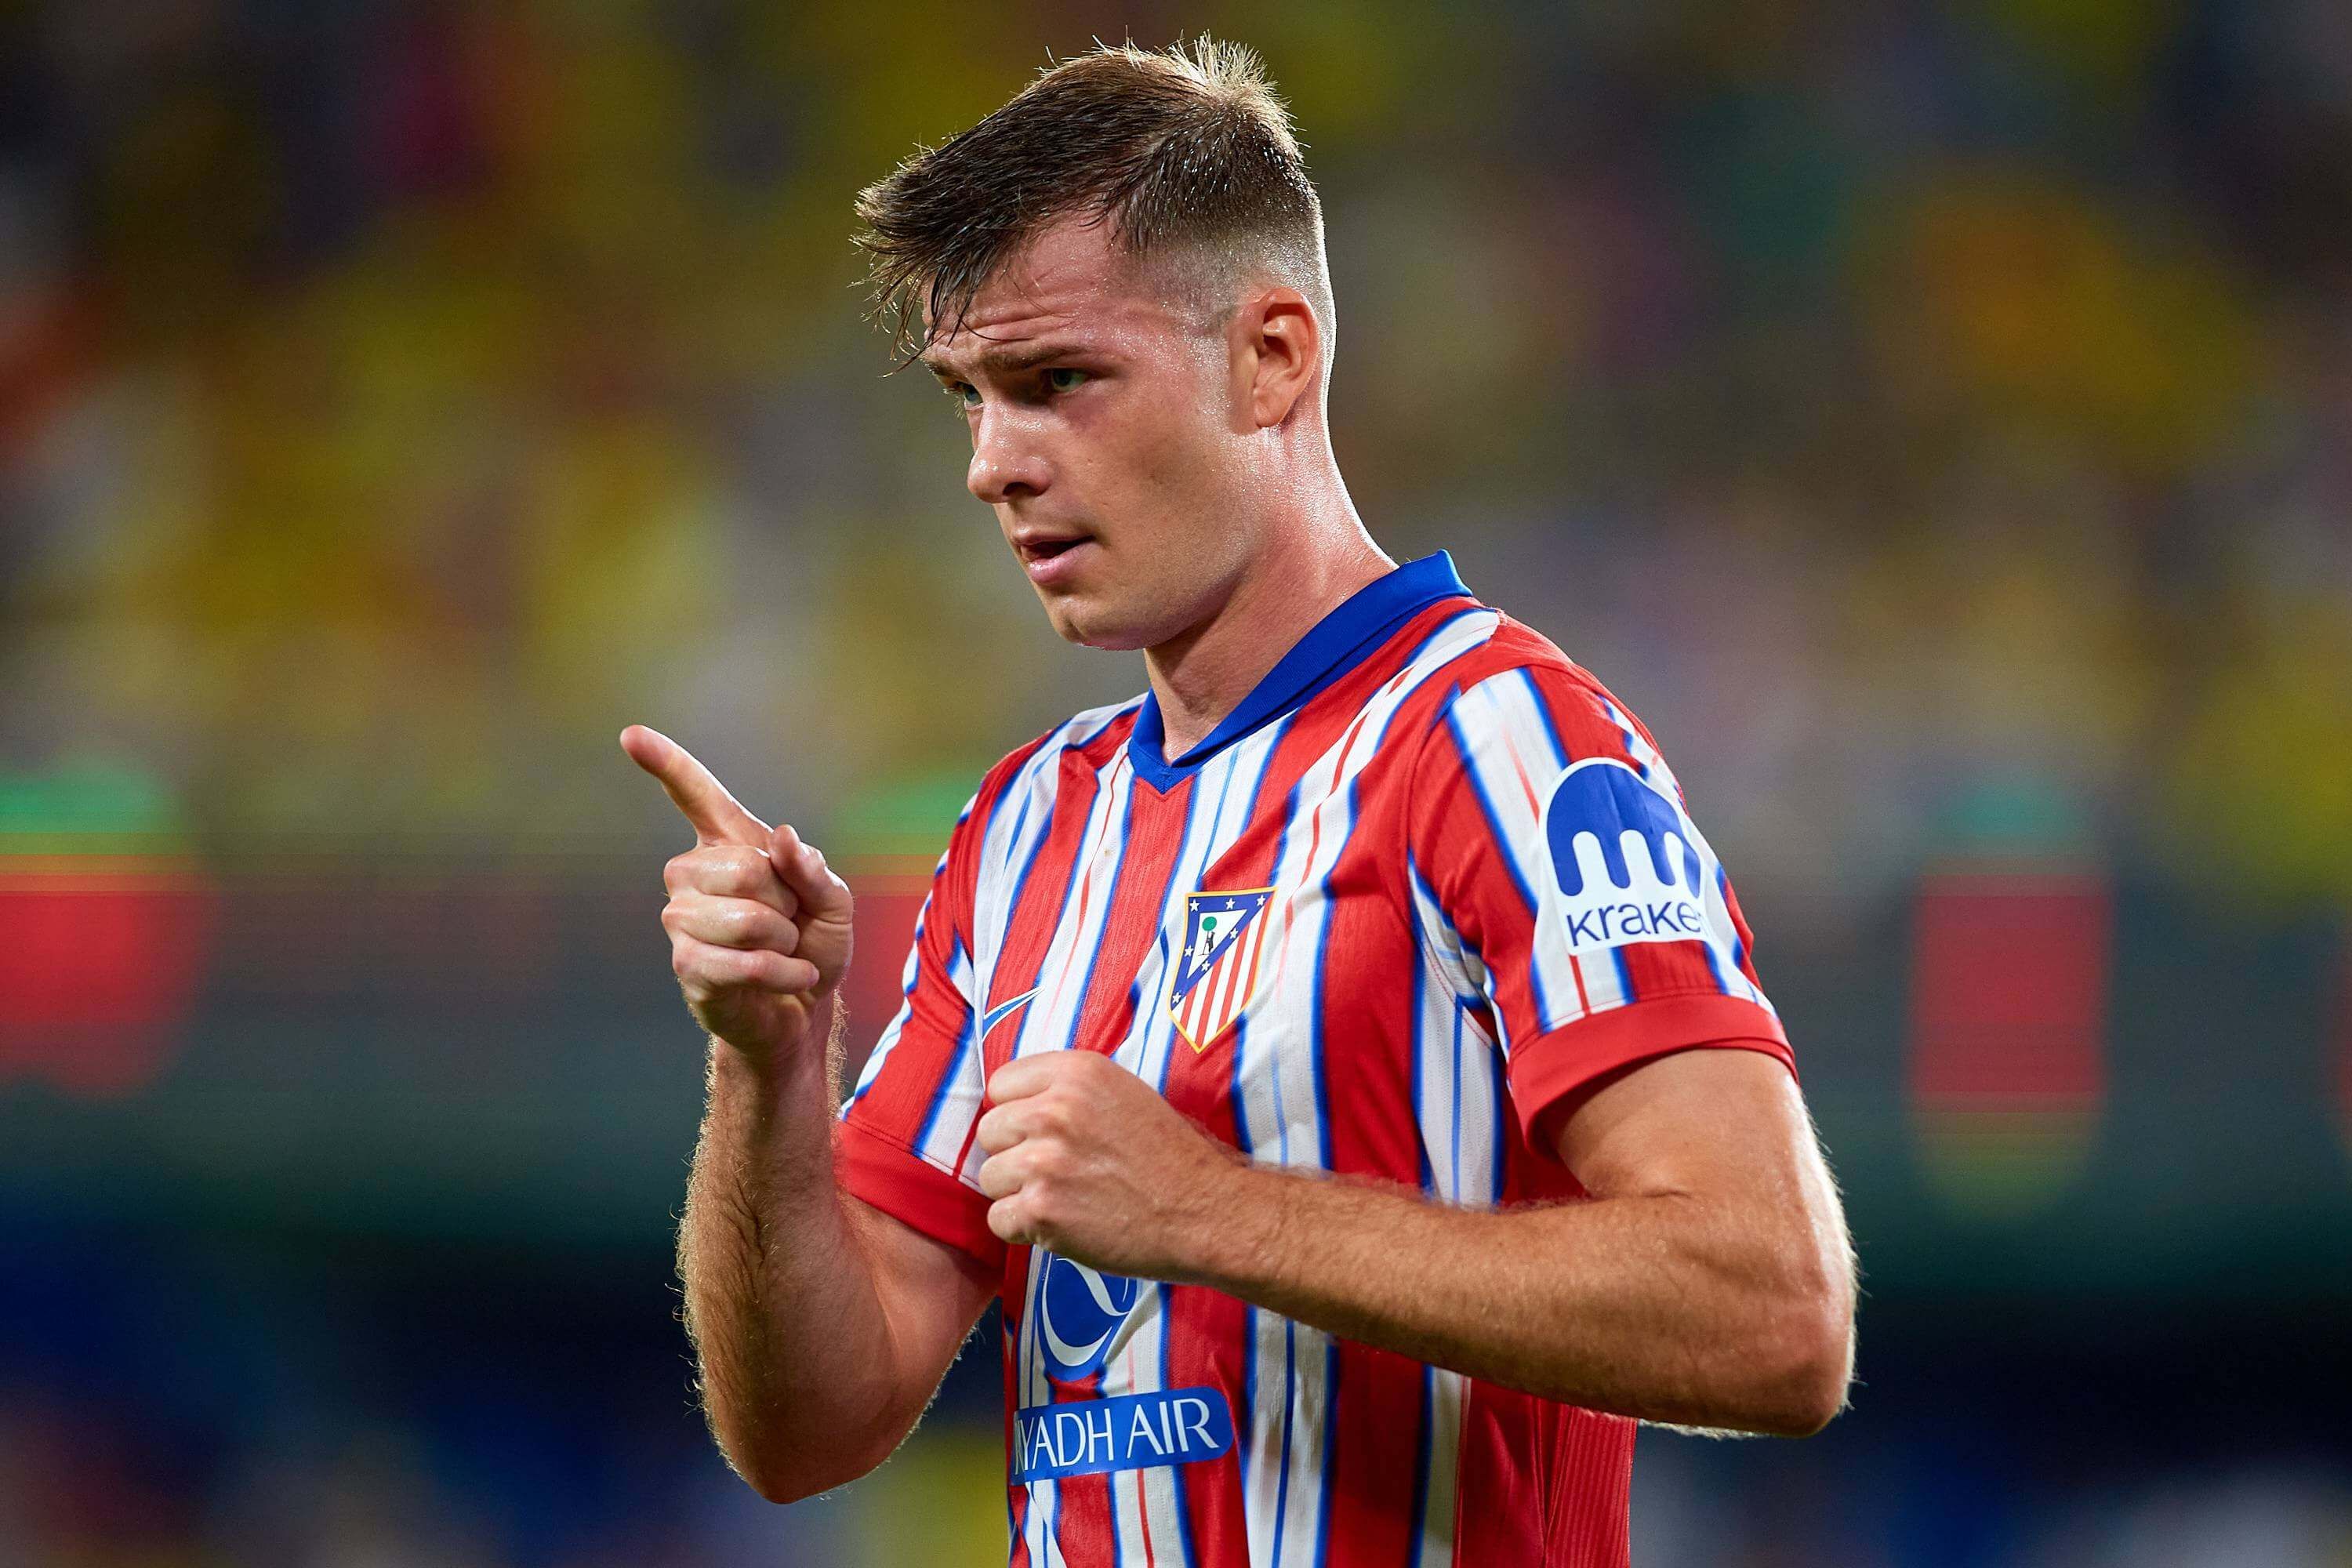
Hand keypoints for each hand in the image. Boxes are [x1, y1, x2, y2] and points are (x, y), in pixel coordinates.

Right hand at [621, 725, 853, 1061]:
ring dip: (786, 941)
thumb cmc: (813, 944)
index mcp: (728, 844)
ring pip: (745, 919)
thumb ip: (813, 869)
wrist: (803, 1008)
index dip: (667, 764)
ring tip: (785, 951)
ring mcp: (682, 919)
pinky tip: (790, 979)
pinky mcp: (687, 965)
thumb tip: (784, 838)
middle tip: (791, 923)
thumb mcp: (833, 902)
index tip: (631, 734)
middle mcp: (692, 874)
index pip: (695, 796)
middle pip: (744, 868)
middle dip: (787, 902)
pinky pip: (744, 963)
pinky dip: (784, 973)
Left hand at [975, 1050, 1243, 1279]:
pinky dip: (1024, 1229)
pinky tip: (1060, 1225)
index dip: (1018, 1111)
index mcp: (1076, 1072)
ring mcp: (1044, 1161)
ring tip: (1063, 1198)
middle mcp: (1054, 1110)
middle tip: (1056, 1172)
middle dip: (1015, 1154)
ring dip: (1018, 1194)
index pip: (1001, 1084)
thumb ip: (1068, 1092)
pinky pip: (999, 1219)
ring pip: (989, 1177)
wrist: (1205, 1212)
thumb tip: (1015, 1105)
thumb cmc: (1170, 1157)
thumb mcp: (1123, 1094)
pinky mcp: (1042, 1210)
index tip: (1041, 1132)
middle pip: (990, 1131)